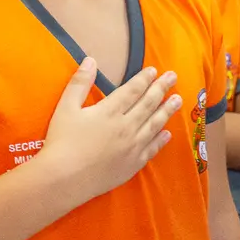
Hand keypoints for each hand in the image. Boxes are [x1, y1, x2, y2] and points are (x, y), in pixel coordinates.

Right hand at [40, 59, 181, 203]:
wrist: (64, 179)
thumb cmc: (62, 142)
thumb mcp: (65, 108)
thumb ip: (79, 83)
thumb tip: (91, 60)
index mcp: (109, 111)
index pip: (132, 90)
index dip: (144, 79)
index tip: (154, 70)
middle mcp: (125, 126)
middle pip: (148, 104)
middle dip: (162, 88)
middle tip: (173, 77)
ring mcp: (132, 147)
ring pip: (155, 124)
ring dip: (167, 110)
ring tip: (178, 99)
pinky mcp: (132, 164)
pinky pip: (152, 149)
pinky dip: (161, 140)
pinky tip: (167, 133)